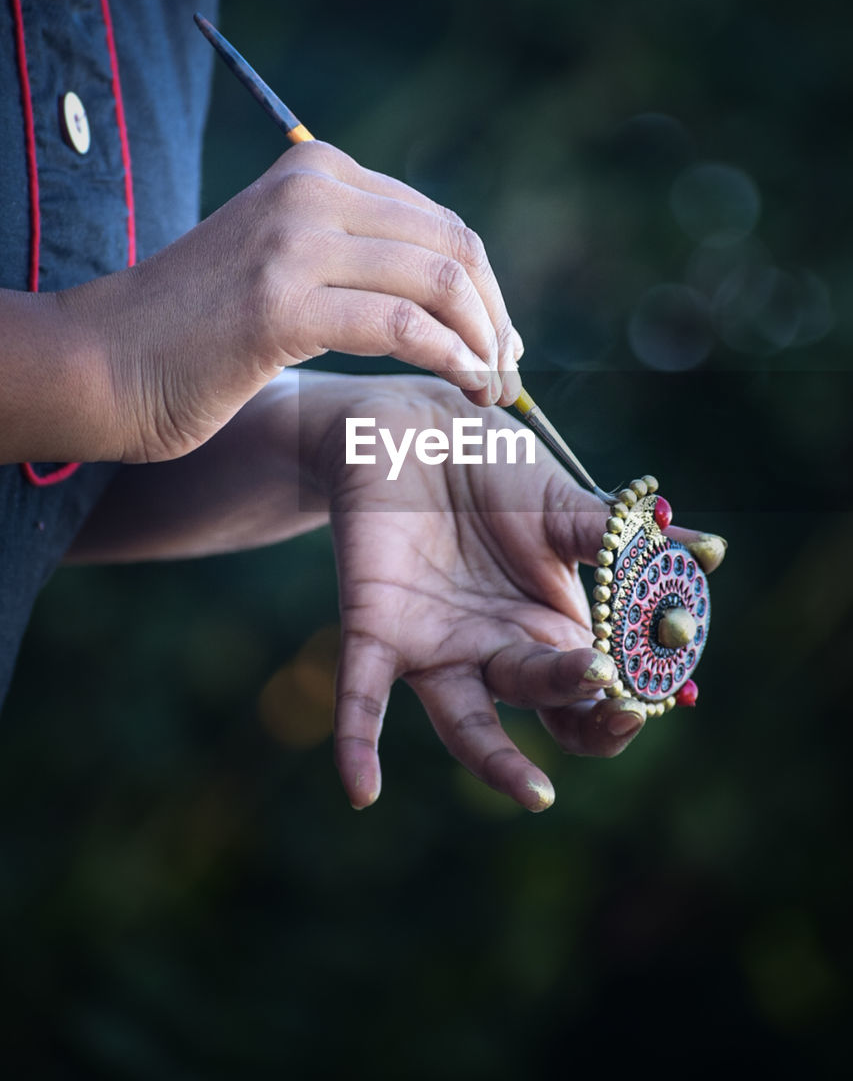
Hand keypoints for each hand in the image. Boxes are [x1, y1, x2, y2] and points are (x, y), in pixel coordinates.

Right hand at [64, 141, 521, 464]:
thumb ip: (356, 256)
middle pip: (454, 246)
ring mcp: (294, 241)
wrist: (106, 362)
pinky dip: (451, 360)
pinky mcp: (280, 303)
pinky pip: (402, 326)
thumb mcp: (286, 264)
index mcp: (319, 172)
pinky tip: (464, 390)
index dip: (487, 289)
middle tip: (507, 376)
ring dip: (484, 345)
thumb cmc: (200, 331)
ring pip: (440, 280)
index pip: (440, 222)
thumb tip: (458, 294)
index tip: (500, 345)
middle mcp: (312, 190)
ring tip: (491, 394)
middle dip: (496, 318)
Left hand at [319, 378, 726, 810]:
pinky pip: (362, 697)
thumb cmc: (491, 468)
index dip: (627, 699)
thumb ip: (620, 538)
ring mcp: (437, 648)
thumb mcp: (562, 503)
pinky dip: (359, 743)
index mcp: (548, 626)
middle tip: (613, 693)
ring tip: (537, 794)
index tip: (661, 692)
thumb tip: (709, 552)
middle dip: (585, 704)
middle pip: (546, 704)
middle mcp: (496, 651)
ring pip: (467, 725)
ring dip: (499, 763)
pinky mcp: (376, 631)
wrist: (411, 429)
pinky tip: (361, 792)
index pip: (595, 689)